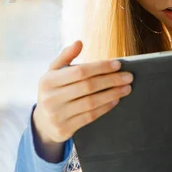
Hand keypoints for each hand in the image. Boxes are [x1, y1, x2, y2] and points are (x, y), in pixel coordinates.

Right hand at [32, 40, 132, 160]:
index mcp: (47, 81)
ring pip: (91, 102)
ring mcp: (57, 115)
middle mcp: (50, 98)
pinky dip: (105, 107)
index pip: (80, 71)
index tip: (118, 64)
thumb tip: (79, 42)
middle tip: (128, 76)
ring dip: (112, 94)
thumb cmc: (53, 92)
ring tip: (126, 88)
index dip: (100, 67)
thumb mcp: (53, 73)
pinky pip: (90, 116)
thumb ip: (65, 56)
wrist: (43, 123)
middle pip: (88, 86)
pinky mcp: (65, 129)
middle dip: (111, 80)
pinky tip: (115, 100)